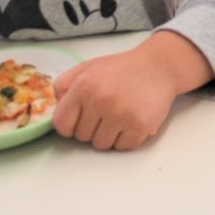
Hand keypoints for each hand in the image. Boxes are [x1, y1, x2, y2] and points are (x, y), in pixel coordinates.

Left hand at [52, 32, 211, 150]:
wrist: (158, 67)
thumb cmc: (120, 69)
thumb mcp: (87, 67)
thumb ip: (64, 85)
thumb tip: (56, 108)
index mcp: (84, 86)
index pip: (62, 125)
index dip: (69, 124)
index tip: (80, 118)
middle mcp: (101, 101)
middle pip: (82, 137)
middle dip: (91, 127)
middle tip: (106, 110)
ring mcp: (121, 115)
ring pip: (101, 145)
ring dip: (108, 135)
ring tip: (119, 115)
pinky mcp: (140, 126)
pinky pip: (122, 147)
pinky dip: (126, 138)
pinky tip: (131, 120)